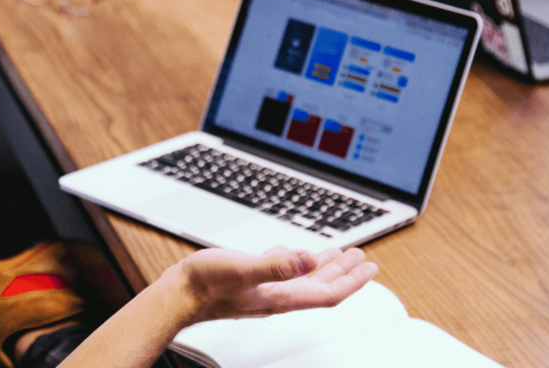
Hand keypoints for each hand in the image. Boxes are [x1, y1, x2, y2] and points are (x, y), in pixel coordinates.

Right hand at [170, 246, 378, 325]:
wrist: (178, 295)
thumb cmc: (206, 286)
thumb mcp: (244, 269)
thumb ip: (277, 265)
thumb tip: (309, 258)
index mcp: (282, 296)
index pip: (328, 292)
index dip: (352, 281)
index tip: (370, 268)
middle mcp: (277, 295)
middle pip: (321, 286)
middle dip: (344, 272)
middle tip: (362, 258)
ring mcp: (264, 290)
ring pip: (303, 279)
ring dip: (323, 266)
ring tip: (338, 254)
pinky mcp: (250, 281)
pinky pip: (281, 271)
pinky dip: (294, 261)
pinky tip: (291, 252)